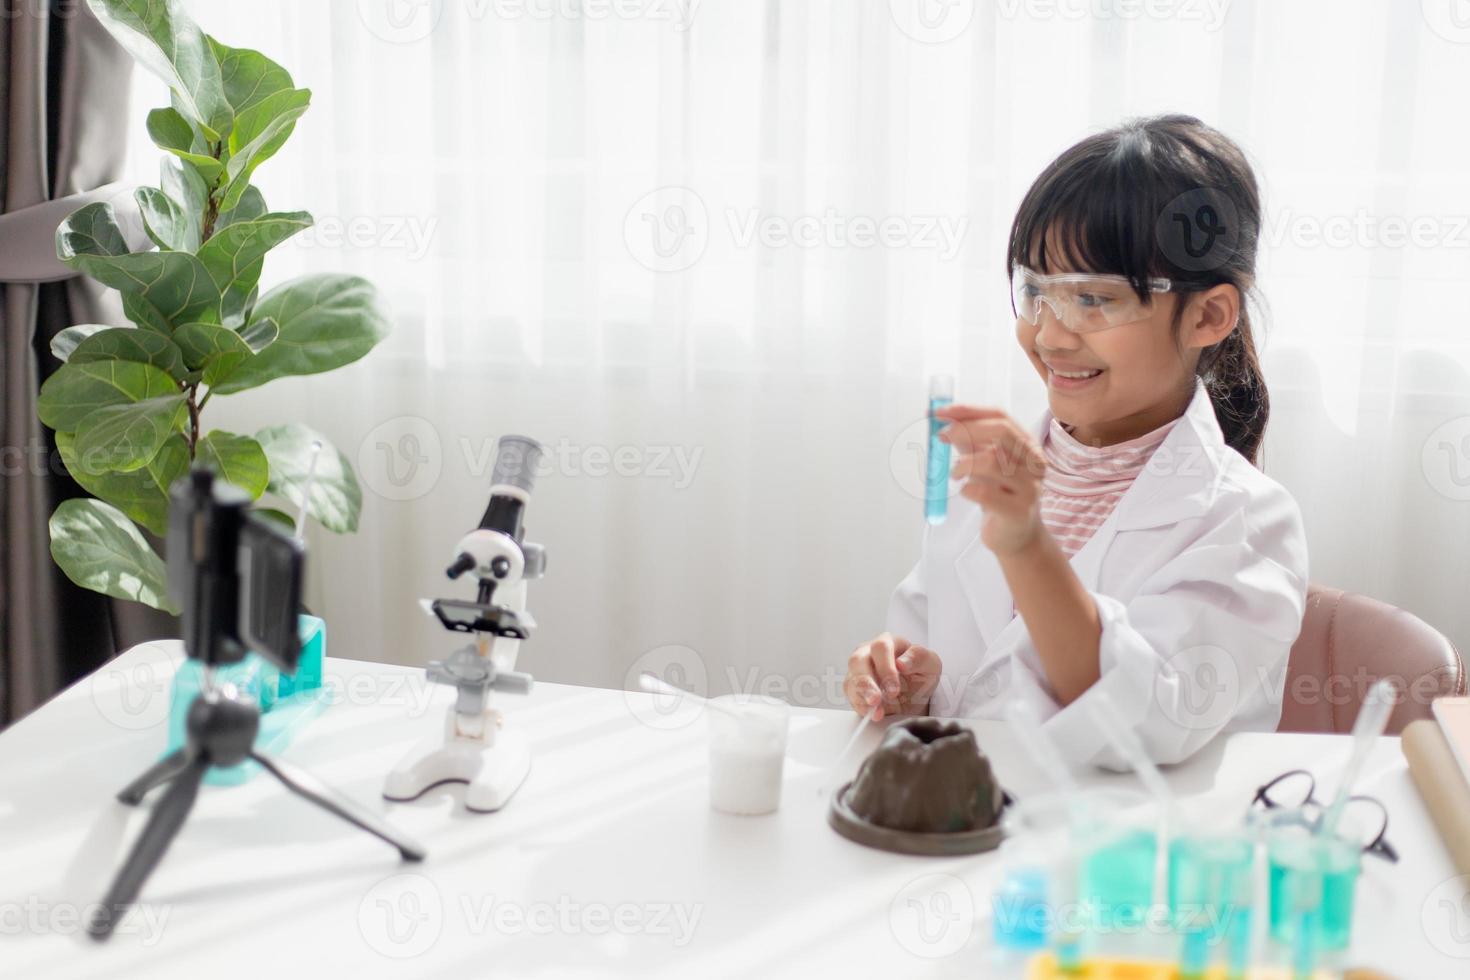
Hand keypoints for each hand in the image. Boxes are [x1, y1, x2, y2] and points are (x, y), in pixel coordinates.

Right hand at [843, 632, 941, 720]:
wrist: (915, 697)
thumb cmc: (921, 675)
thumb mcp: (931, 664)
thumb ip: (919, 657)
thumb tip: (901, 662)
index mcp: (889, 642)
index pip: (880, 647)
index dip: (885, 668)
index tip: (894, 688)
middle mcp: (869, 652)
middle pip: (858, 660)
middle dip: (868, 682)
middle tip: (878, 699)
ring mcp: (859, 670)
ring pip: (851, 678)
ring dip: (862, 696)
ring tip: (876, 710)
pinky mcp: (853, 687)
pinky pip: (850, 695)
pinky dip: (861, 706)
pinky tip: (873, 713)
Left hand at [937, 405, 1046, 554]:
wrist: (1016, 538)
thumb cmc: (999, 495)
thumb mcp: (984, 464)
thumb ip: (968, 442)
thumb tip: (943, 421)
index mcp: (1027, 445)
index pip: (1000, 415)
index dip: (968, 410)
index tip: (939, 412)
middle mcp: (1034, 462)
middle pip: (1001, 431)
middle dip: (965, 429)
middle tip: (941, 437)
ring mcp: (1030, 487)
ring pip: (991, 460)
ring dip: (962, 463)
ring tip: (954, 474)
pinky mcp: (1018, 511)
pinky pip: (984, 493)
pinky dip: (966, 489)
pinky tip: (965, 492)